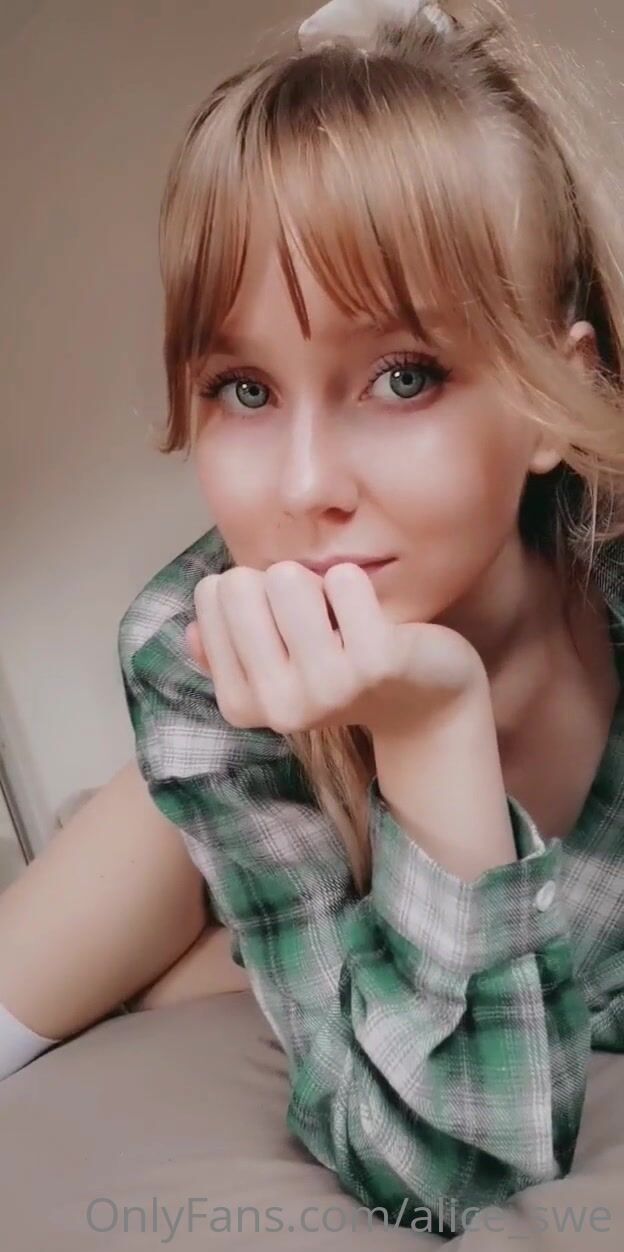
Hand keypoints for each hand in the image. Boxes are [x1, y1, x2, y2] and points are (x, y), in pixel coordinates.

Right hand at [186, 561, 486, 736]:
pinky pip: (344, 580)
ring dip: (320, 583)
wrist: (425, 699)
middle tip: (319, 620)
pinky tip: (377, 620)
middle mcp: (278, 706)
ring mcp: (327, 688)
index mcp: (242, 704)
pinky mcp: (375, 663)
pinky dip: (358, 584)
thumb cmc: (344, 667)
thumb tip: (191, 633)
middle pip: (241, 583)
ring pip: (287, 577)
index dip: (252, 593)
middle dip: (281, 583)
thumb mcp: (280, 664)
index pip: (211, 595)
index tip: (285, 628)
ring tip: (346, 621)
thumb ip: (230, 650)